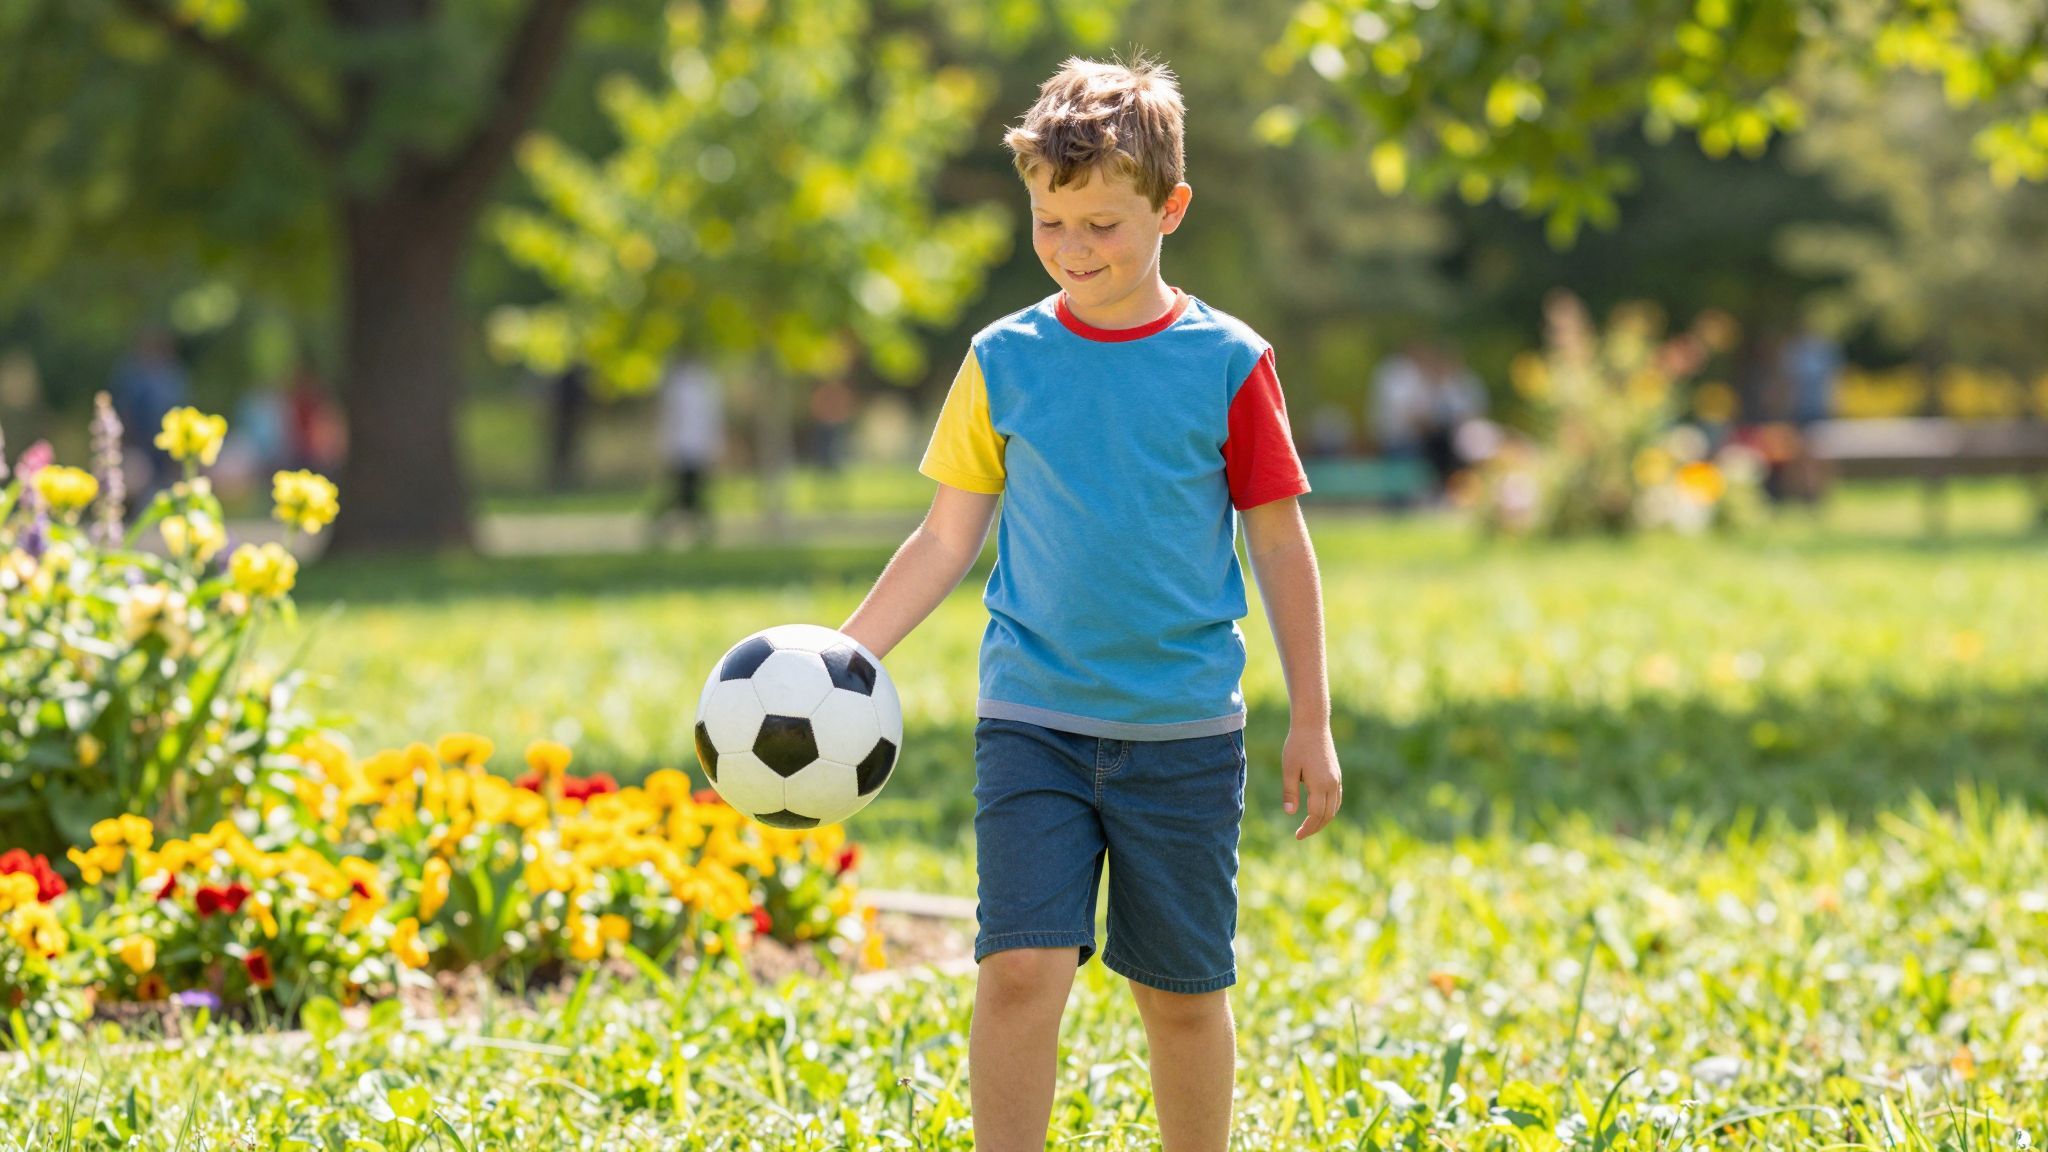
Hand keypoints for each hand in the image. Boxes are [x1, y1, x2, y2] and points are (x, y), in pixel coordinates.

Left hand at [1280, 723, 1341, 840]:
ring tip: (1310, 826)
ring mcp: (1336, 779)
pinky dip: (1329, 809)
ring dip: (1323, 820)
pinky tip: (1319, 812)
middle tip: (1301, 835)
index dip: (1307, 828)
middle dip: (1315, 827)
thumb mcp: (1289, 769)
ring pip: (1334, 808)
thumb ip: (1290, 792)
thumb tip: (1290, 813)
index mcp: (1320, 784)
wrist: (1313, 725)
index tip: (1297, 836)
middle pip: (1327, 815)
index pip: (1316, 814)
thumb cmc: (1297, 745)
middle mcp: (1332, 784)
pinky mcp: (1337, 774)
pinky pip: (1336, 798)